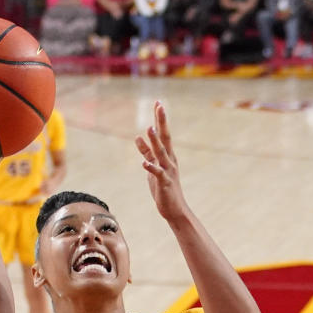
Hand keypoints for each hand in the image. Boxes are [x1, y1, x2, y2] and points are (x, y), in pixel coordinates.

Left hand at [135, 102, 186, 222]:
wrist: (175, 209)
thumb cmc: (163, 188)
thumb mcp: (152, 166)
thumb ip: (146, 152)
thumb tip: (137, 136)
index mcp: (167, 155)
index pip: (163, 134)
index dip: (159, 119)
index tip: (158, 103)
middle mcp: (170, 160)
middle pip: (165, 137)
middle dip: (161, 122)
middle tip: (160, 106)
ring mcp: (168, 171)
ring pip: (161, 153)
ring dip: (155, 141)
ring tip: (149, 129)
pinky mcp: (164, 183)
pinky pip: (157, 174)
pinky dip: (151, 168)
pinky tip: (144, 163)